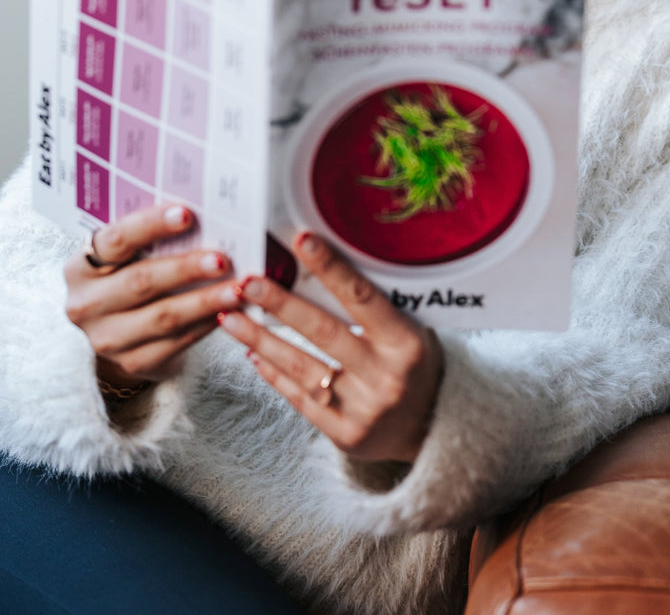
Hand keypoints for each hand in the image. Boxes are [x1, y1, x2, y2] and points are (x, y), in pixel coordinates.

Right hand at [65, 205, 243, 389]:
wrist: (117, 332)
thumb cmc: (130, 277)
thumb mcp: (128, 257)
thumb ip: (153, 238)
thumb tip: (208, 213)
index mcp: (82, 267)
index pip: (116, 240)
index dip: (151, 225)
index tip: (187, 214)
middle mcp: (86, 304)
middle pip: (141, 281)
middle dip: (186, 268)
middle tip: (222, 259)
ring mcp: (107, 337)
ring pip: (163, 317)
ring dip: (205, 301)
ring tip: (238, 288)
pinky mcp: (133, 362)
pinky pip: (176, 342)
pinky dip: (206, 324)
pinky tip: (230, 312)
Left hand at [218, 232, 442, 463]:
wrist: (433, 428)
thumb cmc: (418, 367)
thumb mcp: (414, 331)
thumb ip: (379, 308)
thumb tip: (329, 266)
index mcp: (407, 343)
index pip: (362, 298)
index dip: (331, 268)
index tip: (302, 240)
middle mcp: (386, 376)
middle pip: (323, 332)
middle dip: (280, 304)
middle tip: (247, 282)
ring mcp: (364, 409)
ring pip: (302, 367)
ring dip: (261, 339)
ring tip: (231, 316)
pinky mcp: (345, 435)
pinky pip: (300, 399)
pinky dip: (274, 373)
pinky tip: (253, 352)